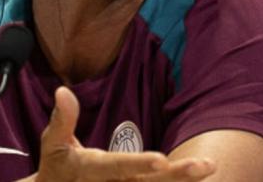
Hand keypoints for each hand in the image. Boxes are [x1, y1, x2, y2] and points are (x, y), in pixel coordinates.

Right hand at [26, 86, 215, 181]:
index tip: (162, 160)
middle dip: (177, 177)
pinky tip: (199, 178)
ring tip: (209, 166)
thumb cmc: (58, 166)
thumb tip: (63, 90)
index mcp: (90, 170)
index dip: (138, 163)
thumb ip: (62, 119)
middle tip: (204, 166)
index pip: (116, 166)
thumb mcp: (53, 143)